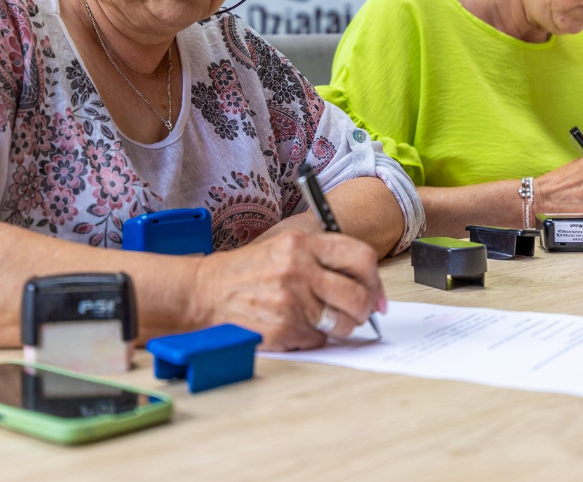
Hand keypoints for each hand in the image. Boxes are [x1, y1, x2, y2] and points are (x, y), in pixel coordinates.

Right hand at [190, 229, 385, 350]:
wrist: (204, 292)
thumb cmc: (245, 271)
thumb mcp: (282, 247)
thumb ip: (321, 257)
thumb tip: (365, 284)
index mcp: (301, 243)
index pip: (360, 257)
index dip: (375, 281)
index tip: (377, 296)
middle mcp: (298, 269)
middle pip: (357, 295)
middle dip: (363, 310)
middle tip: (358, 314)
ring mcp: (292, 300)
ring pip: (342, 323)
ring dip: (340, 327)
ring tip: (323, 320)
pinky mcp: (284, 328)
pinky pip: (319, 339)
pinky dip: (313, 337)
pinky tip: (295, 326)